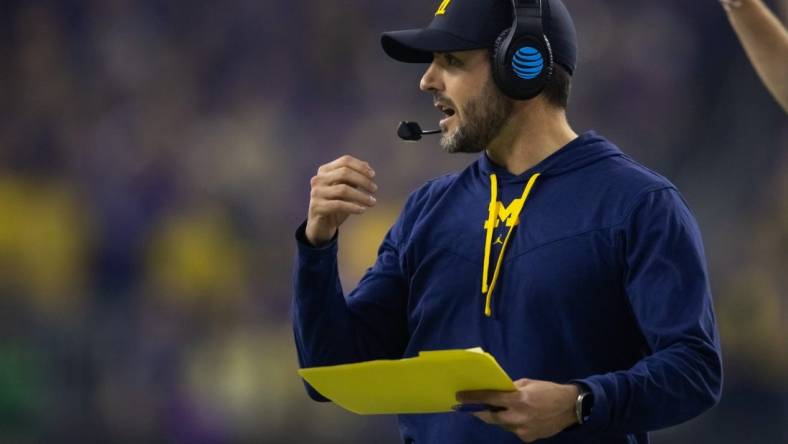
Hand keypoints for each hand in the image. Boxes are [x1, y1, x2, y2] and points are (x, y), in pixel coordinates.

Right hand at [306, 155, 377, 246]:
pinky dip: (353, 207)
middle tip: (374, 189)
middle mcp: (318, 179)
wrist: (321, 225)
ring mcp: (316, 193)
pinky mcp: (317, 207)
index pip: (345, 161)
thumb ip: (353, 178)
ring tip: (372, 202)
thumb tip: (367, 167)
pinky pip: (339, 205)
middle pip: (344, 173)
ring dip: (361, 196)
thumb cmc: (336, 204)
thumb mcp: (346, 188)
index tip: (373, 175)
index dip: (361, 166)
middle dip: (363, 180)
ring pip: (343, 189)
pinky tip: (362, 210)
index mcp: (325, 170)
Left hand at [456, 379, 578, 442]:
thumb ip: (510, 389)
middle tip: (472, 407)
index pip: (490, 398)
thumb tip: (496, 391)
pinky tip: (514, 417)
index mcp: (518, 399)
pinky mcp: (527, 438)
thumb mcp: (527, 383)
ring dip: (497, 417)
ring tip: (496, 409)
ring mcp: (522, 430)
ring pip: (501, 424)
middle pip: (490, 416)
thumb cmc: (548, 391)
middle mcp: (518, 416)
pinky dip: (510, 423)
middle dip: (480, 411)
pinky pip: (512, 430)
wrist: (570, 408)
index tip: (460, 397)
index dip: (473, 398)